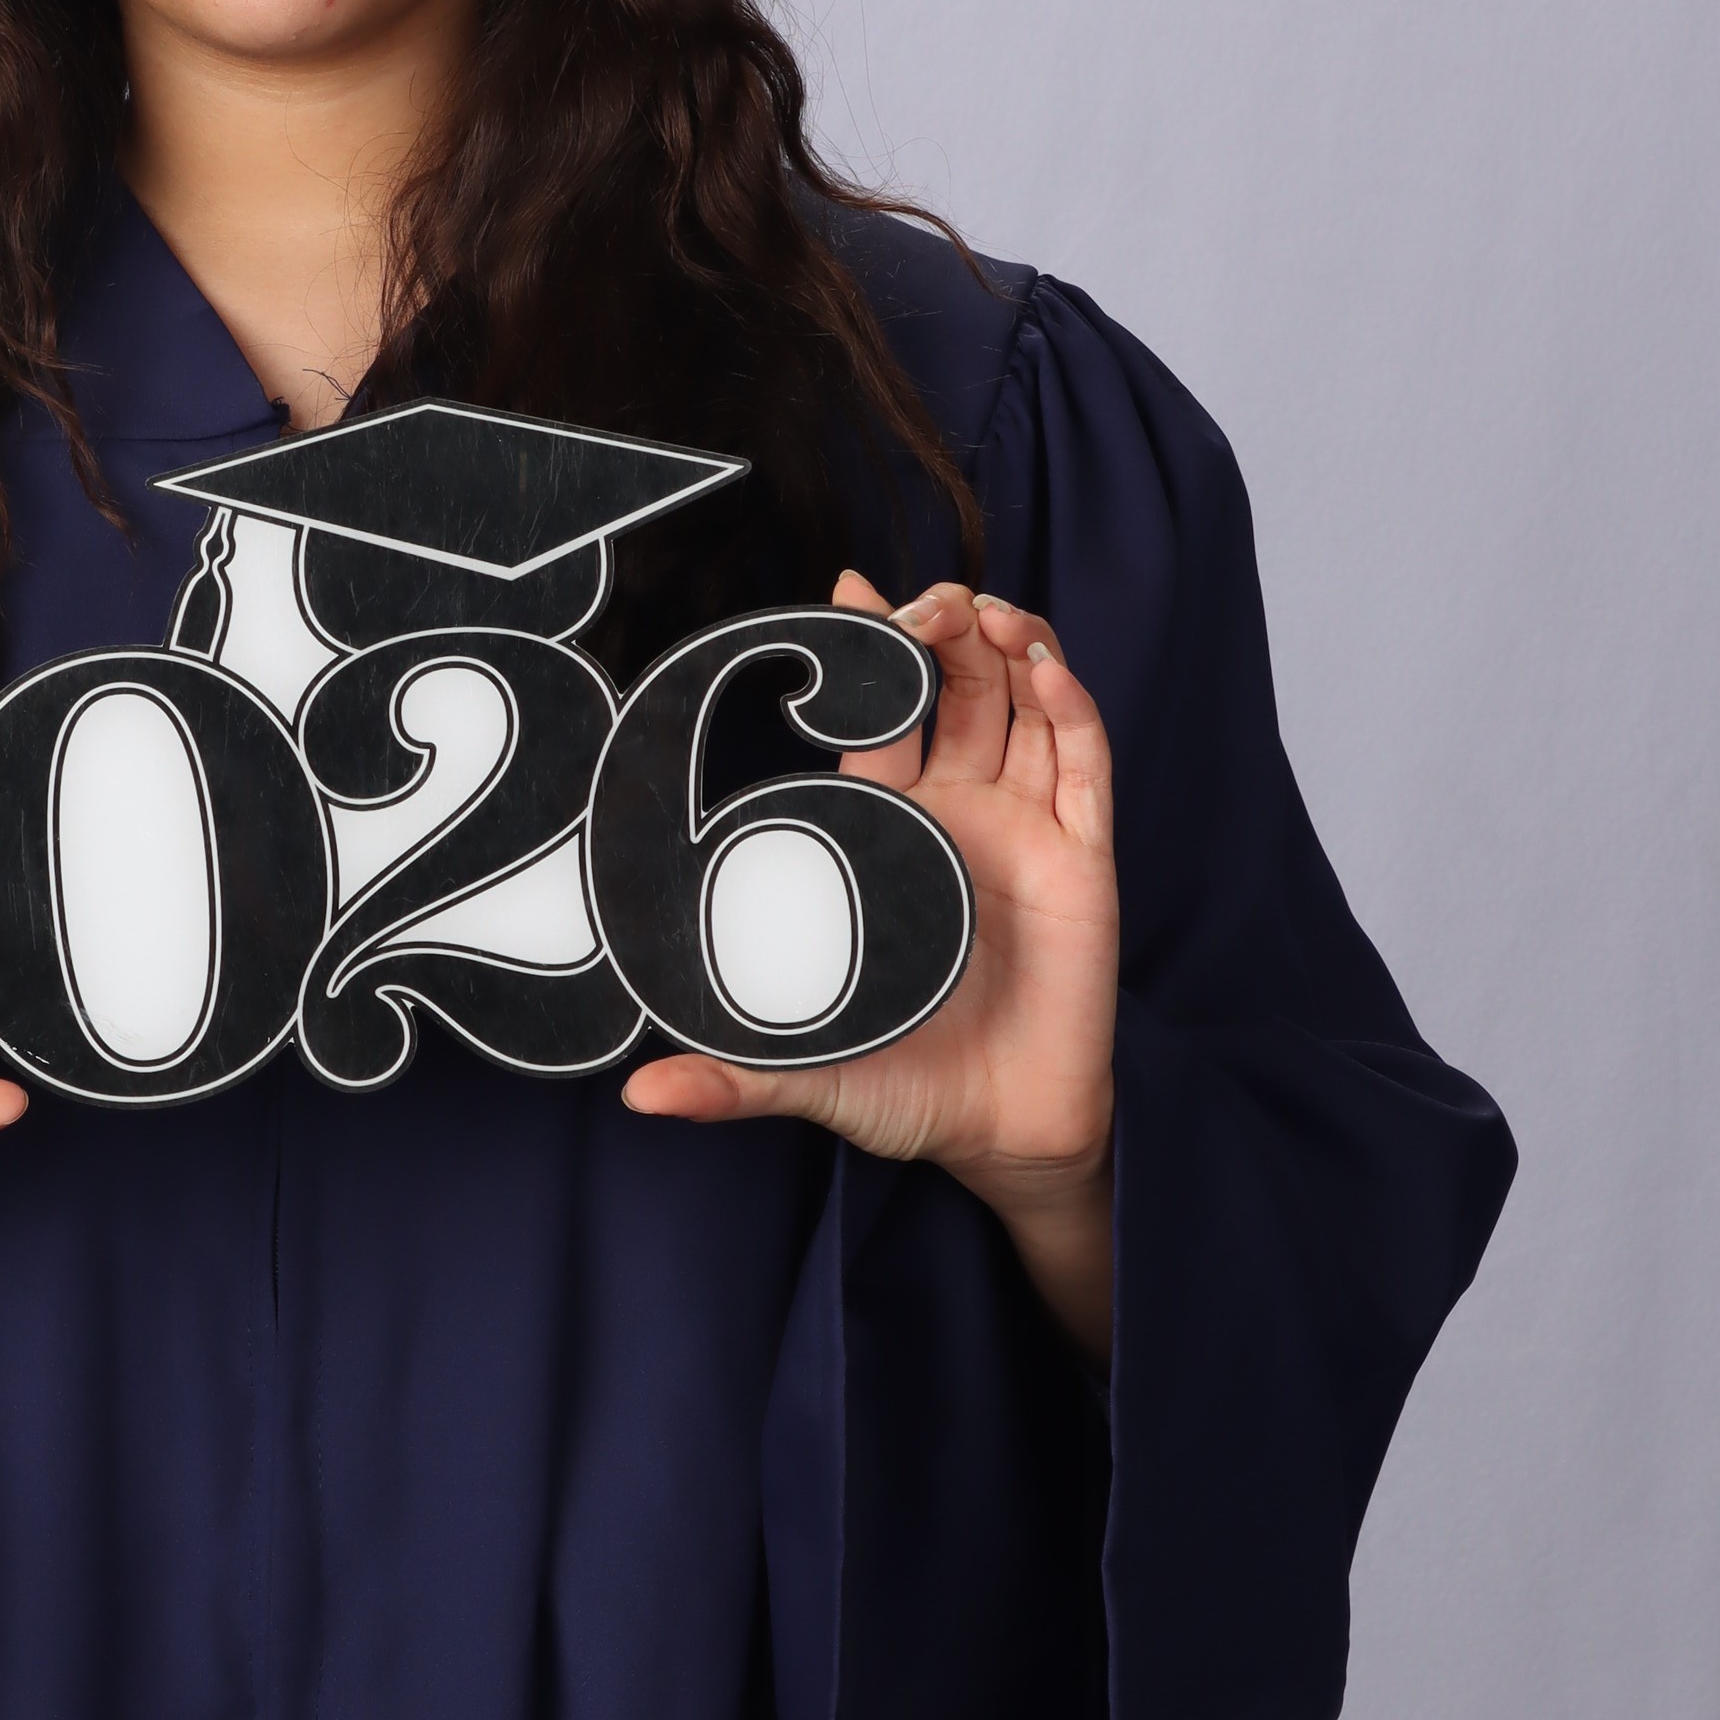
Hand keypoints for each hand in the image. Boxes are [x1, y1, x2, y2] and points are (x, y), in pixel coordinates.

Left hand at [621, 577, 1117, 1355]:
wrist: (1002, 1134)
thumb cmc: (903, 1083)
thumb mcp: (804, 1073)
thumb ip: (727, 1080)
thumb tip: (636, 1096)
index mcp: (887, 834)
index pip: (878, 718)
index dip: (870, 648)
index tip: (848, 585)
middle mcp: (959, 816)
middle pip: (955, 689)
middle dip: (940, 630)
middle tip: (922, 603)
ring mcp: (1024, 829)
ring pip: (1021, 705)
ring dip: (1007, 646)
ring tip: (983, 614)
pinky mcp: (1082, 857)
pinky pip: (1083, 764)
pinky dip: (1069, 706)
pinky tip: (1044, 667)